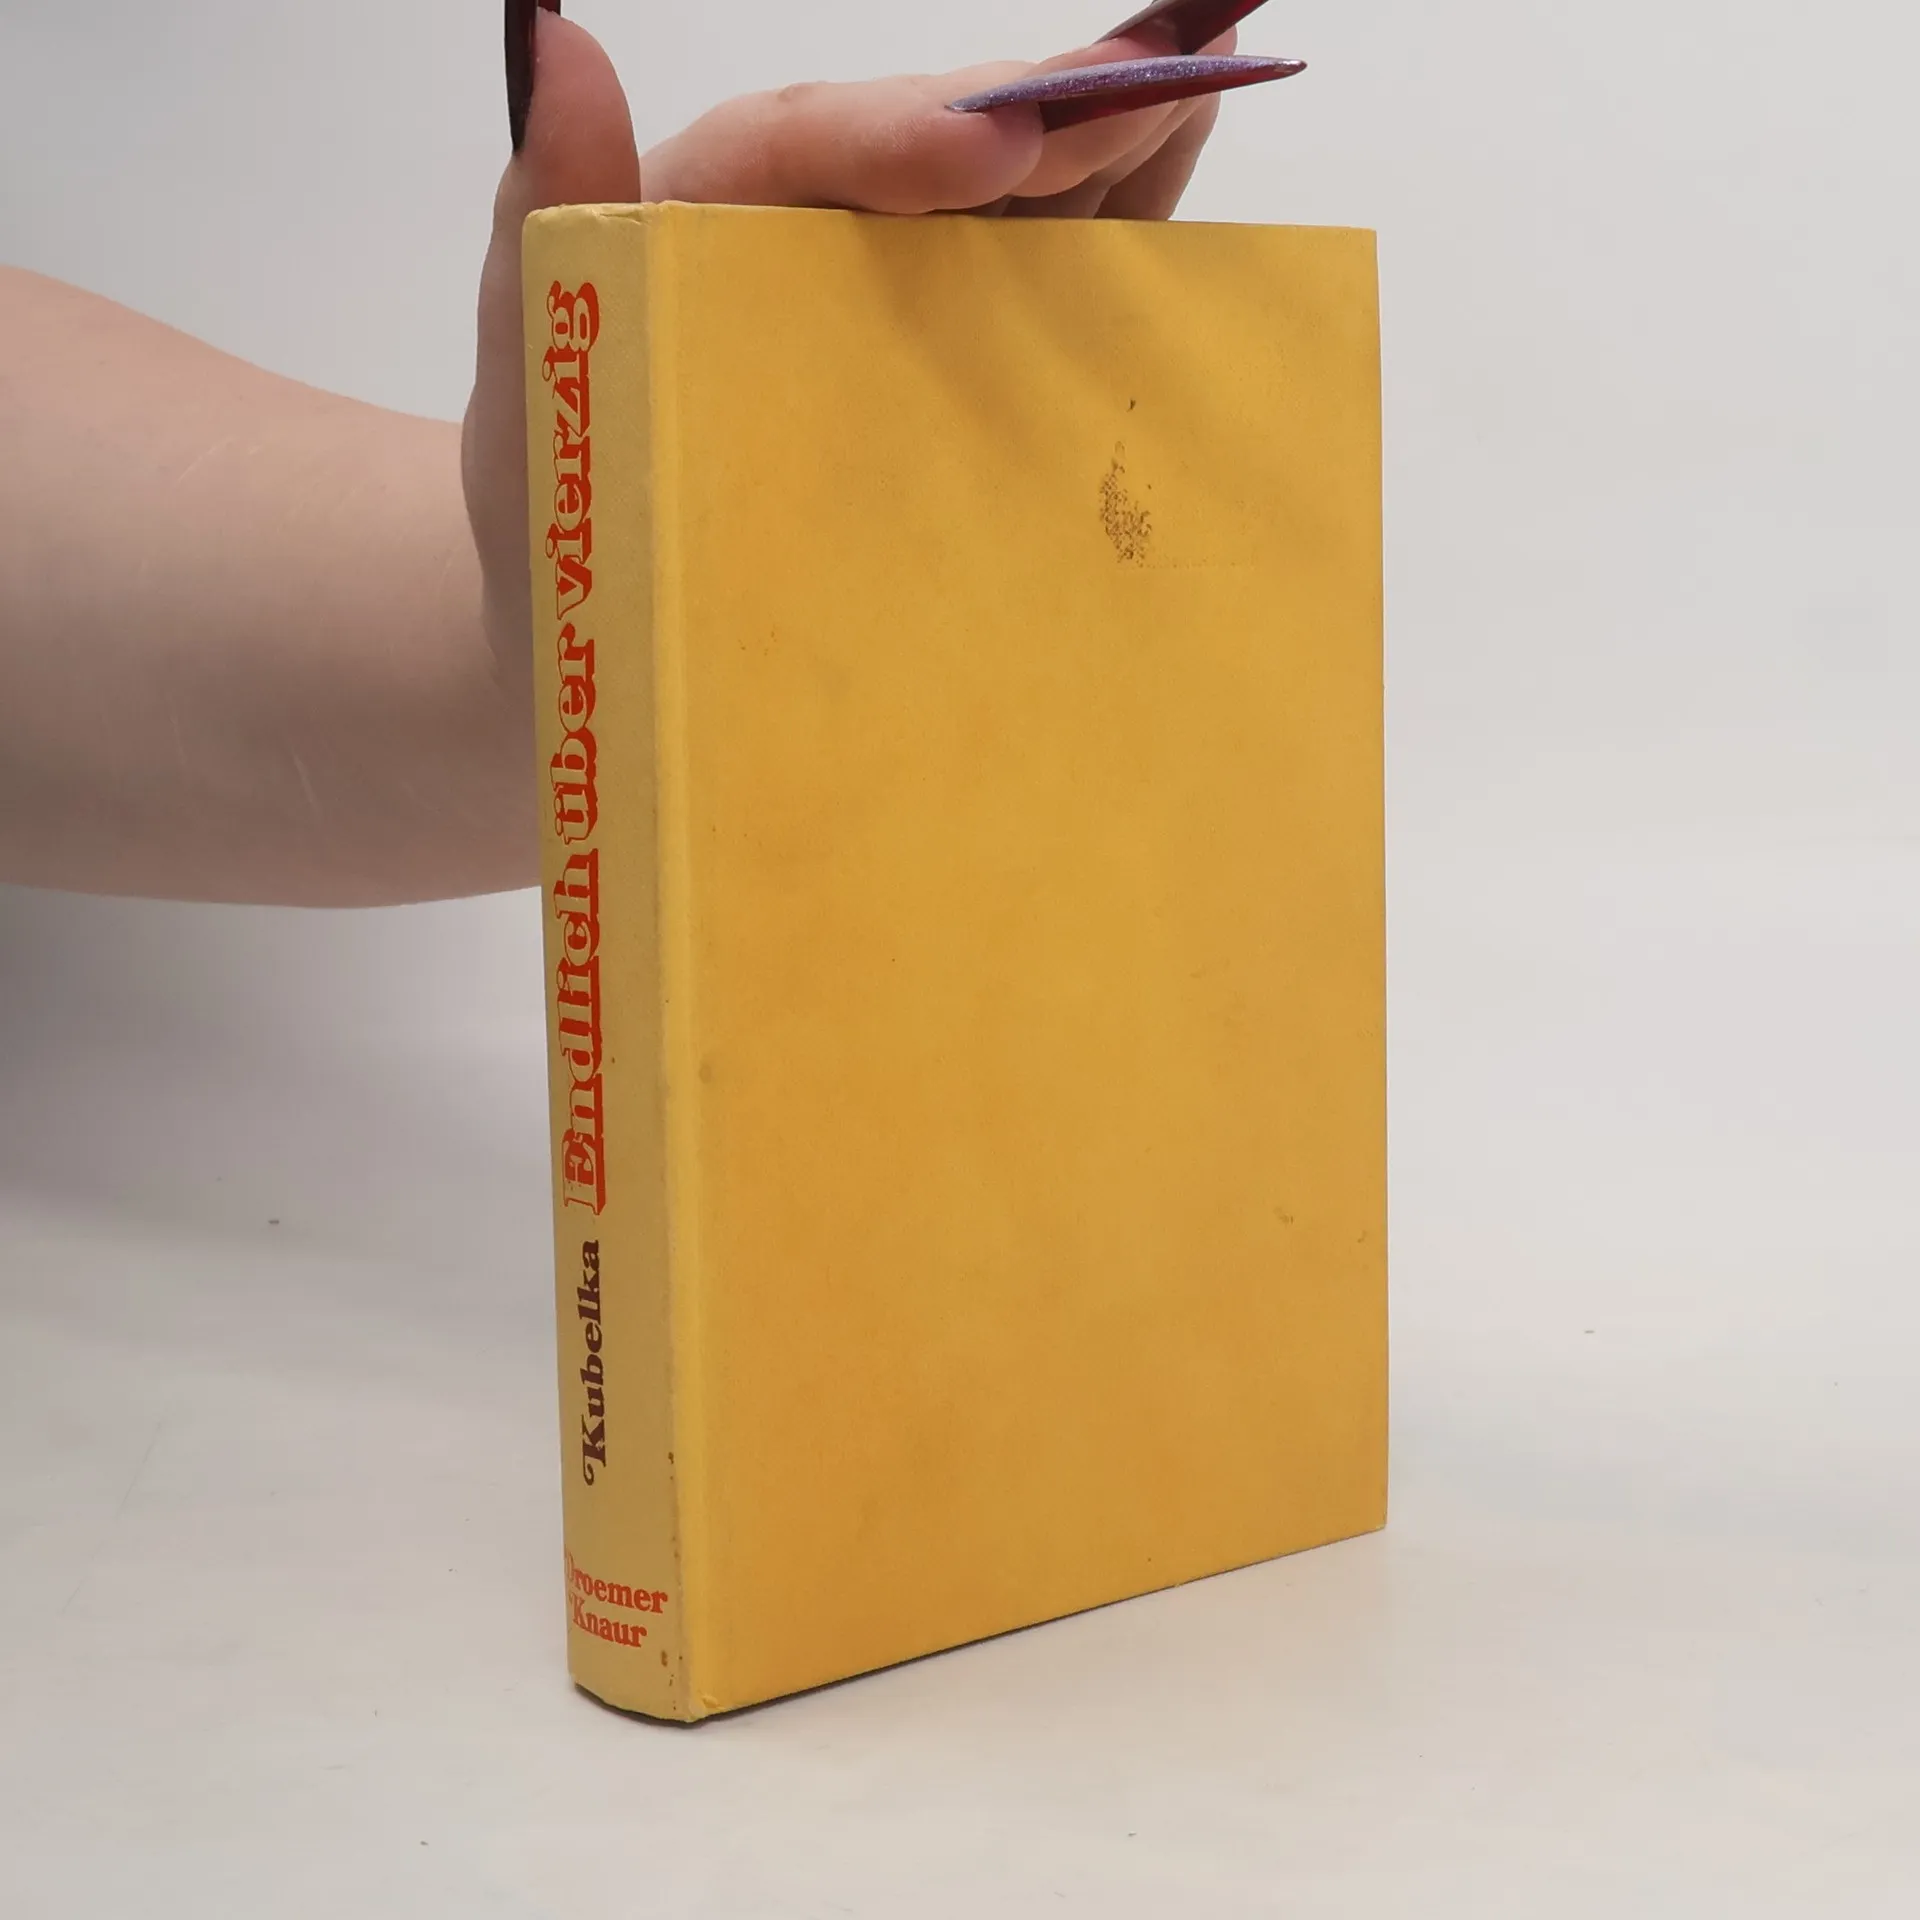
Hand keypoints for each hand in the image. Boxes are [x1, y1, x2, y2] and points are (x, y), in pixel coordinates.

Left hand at [462, 12, 1235, 700]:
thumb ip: (549, 210)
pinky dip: (1118, 212)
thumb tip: (557, 38)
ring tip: (1207, 69)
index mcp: (705, 213)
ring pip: (1007, 191)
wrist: (601, 633)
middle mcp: (812, 232)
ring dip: (1109, 127)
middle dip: (1048, 106)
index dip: (898, 136)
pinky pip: (1036, 274)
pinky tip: (1181, 146)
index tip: (987, 147)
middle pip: (936, 145)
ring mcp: (889, 293)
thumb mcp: (533, 369)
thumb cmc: (560, 507)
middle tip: (1160, 74)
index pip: (800, 149)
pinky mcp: (942, 357)